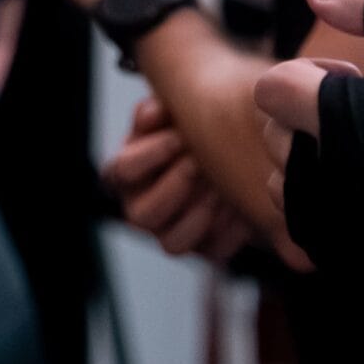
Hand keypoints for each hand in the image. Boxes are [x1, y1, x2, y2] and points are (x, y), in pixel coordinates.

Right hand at [105, 99, 255, 261]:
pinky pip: (212, 252)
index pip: (122, 170)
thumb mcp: (171, 113)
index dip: (150, 155)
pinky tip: (242, 207)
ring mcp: (170, 233)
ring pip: (172, 244)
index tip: (179, 137)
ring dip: (199, 214)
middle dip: (175, 186)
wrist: (232, 153)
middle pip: (142, 215)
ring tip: (220, 187)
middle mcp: (141, 208)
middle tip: (200, 163)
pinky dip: (229, 231)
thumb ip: (158, 110)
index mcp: (127, 173)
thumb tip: (153, 113)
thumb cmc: (190, 129)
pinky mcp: (204, 249)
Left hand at [248, 0, 363, 307]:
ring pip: (294, 200)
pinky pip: (329, 242)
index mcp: (357, 124)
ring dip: (314, 166)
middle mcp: (349, 187)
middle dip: (306, 118)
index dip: (306, 74)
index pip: (274, 93)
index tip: (349, 72)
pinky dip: (334, 211)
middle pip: (277, 146)